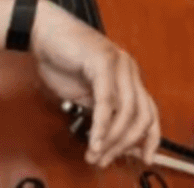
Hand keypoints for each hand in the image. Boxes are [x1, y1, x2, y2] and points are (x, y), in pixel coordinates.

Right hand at [29, 0, 159, 167]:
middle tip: (106, 160)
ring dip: (112, 139)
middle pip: (142, 115)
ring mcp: (119, 63)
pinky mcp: (103, 60)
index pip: (150, 111)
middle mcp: (129, 69)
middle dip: (125, 144)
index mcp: (129, 76)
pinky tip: (95, 140)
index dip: (150, 138)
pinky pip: (107, 100)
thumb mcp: (85, 94)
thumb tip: (113, 140)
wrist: (43, 32)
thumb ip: (102, 113)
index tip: (144, 158)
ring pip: (127, 110)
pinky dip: (102, 125)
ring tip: (96, 153)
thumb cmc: (62, 60)